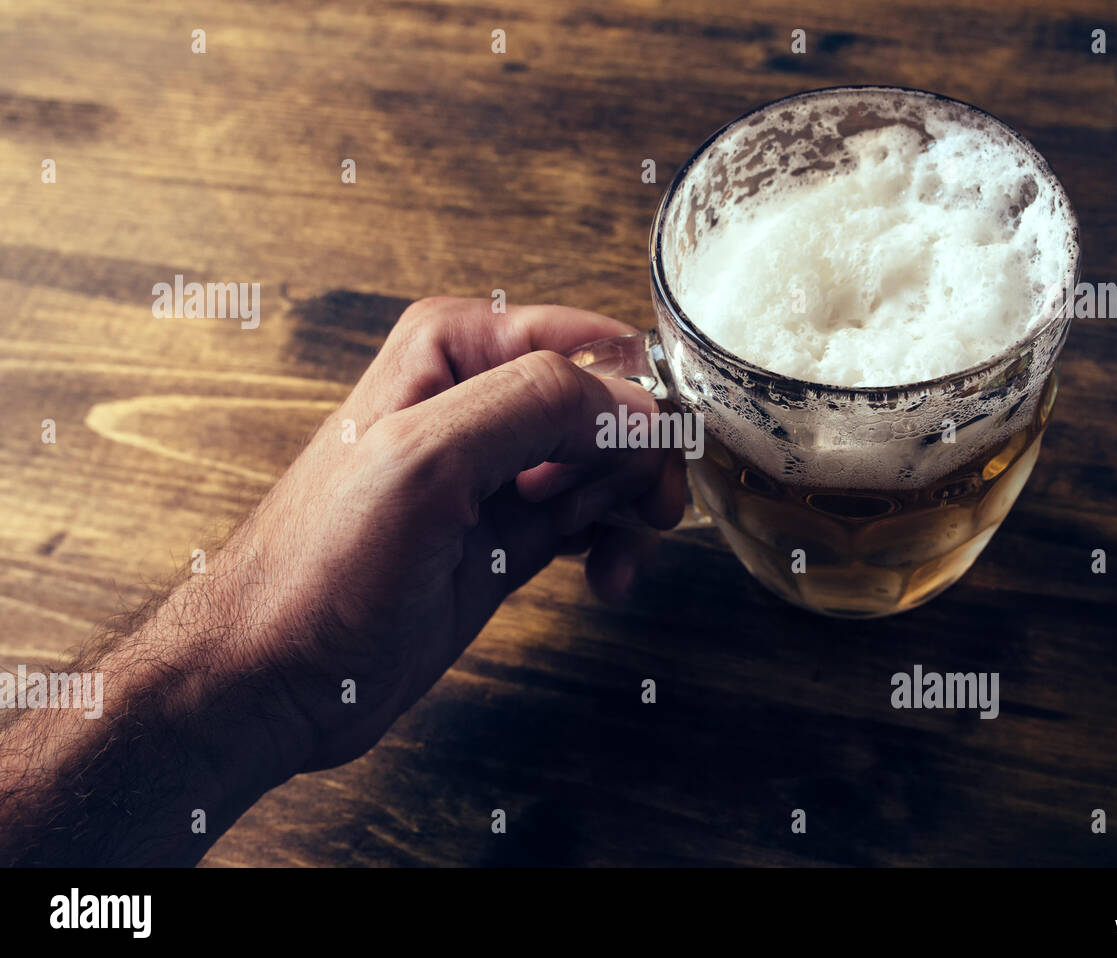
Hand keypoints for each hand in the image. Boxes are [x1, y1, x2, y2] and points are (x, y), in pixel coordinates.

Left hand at [221, 297, 684, 770]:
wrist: (276, 676)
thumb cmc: (318, 568)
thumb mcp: (426, 461)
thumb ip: (534, 405)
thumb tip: (636, 406)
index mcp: (454, 349)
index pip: (590, 346)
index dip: (634, 403)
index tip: (649, 463)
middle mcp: (479, 400)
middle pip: (611, 407)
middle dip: (637, 463)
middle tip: (642, 516)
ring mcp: (496, 471)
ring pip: (609, 466)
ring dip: (631, 510)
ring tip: (616, 560)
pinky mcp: (507, 534)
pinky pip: (592, 519)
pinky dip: (613, 545)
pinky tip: (604, 578)